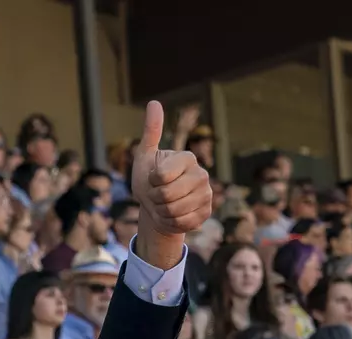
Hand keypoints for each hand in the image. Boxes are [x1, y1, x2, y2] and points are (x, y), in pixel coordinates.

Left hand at [129, 101, 211, 264]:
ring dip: (162, 212)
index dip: (150, 182)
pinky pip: (182, 222)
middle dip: (154, 198)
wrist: (156, 207)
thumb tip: (154, 102)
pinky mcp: (206, 213)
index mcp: (187, 158)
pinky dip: (171, 222)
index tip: (153, 178)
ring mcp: (207, 195)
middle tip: (157, 194)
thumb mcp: (144, 156)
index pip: (161, 176)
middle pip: (167, 195)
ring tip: (164, 205)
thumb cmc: (148, 180)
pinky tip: (173, 215)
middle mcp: (201, 174)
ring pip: (174, 210)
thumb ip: (151, 131)